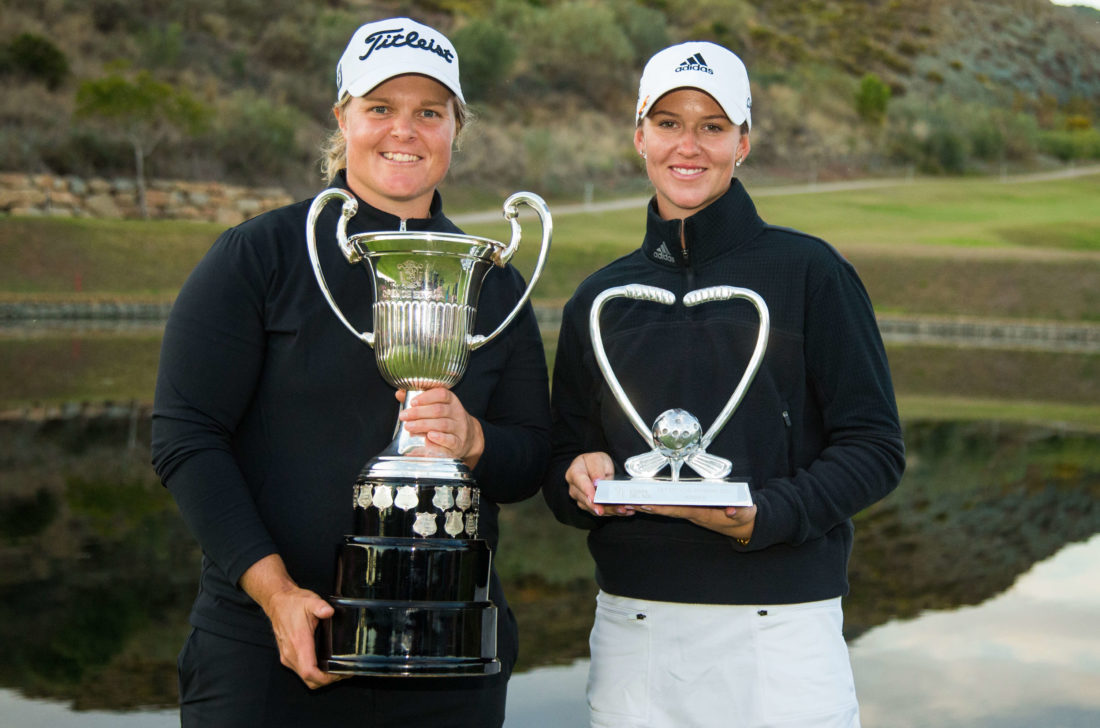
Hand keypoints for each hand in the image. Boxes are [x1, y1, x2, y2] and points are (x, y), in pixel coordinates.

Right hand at [240, 554, 342, 689]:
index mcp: (298, 643)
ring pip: (304, 678)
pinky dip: (313, 674)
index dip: (324, 679)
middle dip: (327, 681)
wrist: (277, 602)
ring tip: (337, 670)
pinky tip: (324, 666)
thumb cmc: (293, 603)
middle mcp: (291, 654)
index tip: (339, 675)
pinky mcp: (287, 656)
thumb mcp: (310, 601)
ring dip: (320, 679)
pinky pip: (300, 671)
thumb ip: (320, 606)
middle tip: (343, 673)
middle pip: (309, 680)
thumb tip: (328, 611)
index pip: (309, 672)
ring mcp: (287, 656)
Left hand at [397, 389, 484, 466]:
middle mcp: (457, 413)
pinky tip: (429, 437)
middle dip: (418, 413)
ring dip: (423, 425)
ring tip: (409, 427)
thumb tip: (400, 394)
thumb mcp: (437, 407)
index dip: (426, 397)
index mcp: (452, 401)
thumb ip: (419, 401)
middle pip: (438, 410)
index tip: (412, 402)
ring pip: (442, 425)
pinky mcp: (459, 443)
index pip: (442, 394)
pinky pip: (450, 440)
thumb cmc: (447, 420)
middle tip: (404, 416)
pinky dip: (439, 439)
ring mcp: (459, 429)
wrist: (468, 439)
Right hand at [565, 452, 634, 516]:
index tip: (594, 499)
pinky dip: (612, 511)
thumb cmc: (595, 463)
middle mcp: (575, 488)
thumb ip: (596, 469)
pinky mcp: (588, 506)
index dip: (587, 491)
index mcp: (574, 473)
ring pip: (594, 508)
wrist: (595, 468)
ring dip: (610, 510)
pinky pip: (600, 512)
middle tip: (616, 507)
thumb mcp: (598, 460)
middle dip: (602, 505)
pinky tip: (624, 510)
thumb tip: (597, 481)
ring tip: (624, 509)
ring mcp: (580, 499)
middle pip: (587, 500)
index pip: (580, 482)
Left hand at [636, 503, 756, 541]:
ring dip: (649, 506)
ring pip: (667, 508)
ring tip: (630, 501)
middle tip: (629, 502)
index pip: (679, 510)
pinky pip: (672, 506)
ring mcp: (692, 511)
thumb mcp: (746, 513)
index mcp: (703, 513)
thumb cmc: (743, 517)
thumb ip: (740, 511)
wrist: (745, 524)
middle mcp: (694, 513)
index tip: (649, 504)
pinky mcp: (692, 508)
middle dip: (649, 506)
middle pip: (667, 510)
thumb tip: (732, 510)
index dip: (663, 508)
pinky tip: (646, 501)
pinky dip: (658, 504)